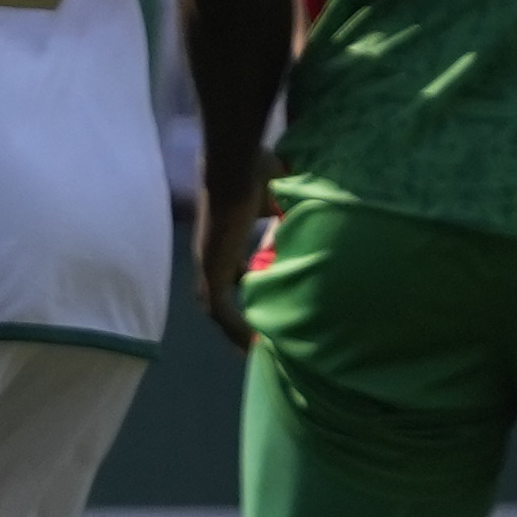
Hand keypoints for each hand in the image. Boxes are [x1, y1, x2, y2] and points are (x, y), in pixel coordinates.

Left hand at [198, 178, 270, 351]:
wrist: (238, 164)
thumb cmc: (257, 171)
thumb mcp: (278, 199)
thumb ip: (285, 210)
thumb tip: (308, 210)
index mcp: (222, 242)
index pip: (231, 275)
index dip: (246, 294)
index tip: (266, 310)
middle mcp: (210, 255)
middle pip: (220, 299)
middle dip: (237, 323)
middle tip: (257, 345)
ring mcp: (207, 262)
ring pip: (218, 309)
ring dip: (236, 331)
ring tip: (257, 353)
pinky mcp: (212, 267)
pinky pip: (221, 308)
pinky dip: (234, 328)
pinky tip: (252, 345)